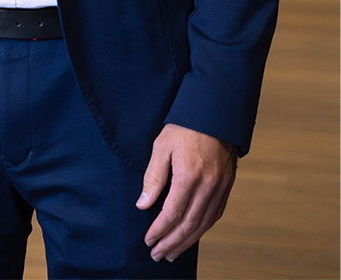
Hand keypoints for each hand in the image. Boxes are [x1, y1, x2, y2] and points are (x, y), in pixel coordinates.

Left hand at [137, 123, 236, 260]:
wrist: (214, 116)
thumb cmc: (183, 128)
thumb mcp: (161, 147)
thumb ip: (153, 177)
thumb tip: (143, 205)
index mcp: (190, 176)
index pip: (173, 213)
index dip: (160, 230)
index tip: (148, 240)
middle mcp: (208, 186)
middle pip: (189, 224)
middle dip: (172, 242)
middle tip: (158, 255)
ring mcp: (221, 188)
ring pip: (204, 223)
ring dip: (187, 241)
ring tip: (172, 253)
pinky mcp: (227, 187)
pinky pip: (215, 215)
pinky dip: (202, 229)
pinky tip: (191, 236)